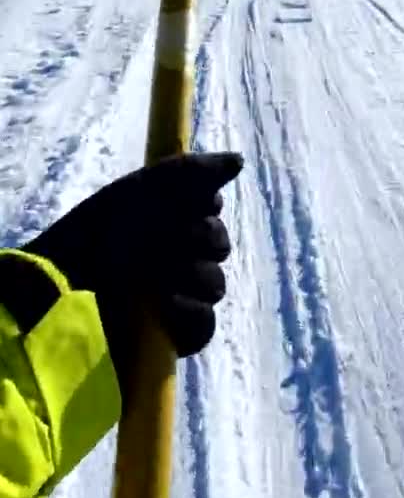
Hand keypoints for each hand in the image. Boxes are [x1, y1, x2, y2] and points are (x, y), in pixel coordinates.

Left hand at [24, 153, 242, 394]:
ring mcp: (175, 298)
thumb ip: (195, 171)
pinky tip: (166, 306)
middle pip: (220, 244)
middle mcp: (173, 256)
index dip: (203, 206)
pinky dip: (190, 313)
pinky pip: (206, 324)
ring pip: (216, 283)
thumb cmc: (101, 233)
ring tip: (158, 280)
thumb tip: (241, 160)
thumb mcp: (143, 190)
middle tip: (165, 243)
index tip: (187, 206)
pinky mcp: (172, 337)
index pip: (212, 209)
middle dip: (199, 240)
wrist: (69, 289)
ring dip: (192, 277)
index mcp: (165, 221)